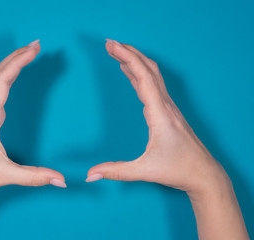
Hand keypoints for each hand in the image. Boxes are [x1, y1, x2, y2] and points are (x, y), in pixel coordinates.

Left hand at [0, 40, 65, 200]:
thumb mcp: (6, 175)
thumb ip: (35, 176)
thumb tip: (61, 179)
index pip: (2, 81)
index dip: (18, 63)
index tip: (34, 50)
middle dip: (16, 56)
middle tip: (36, 44)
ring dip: (10, 62)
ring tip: (28, 53)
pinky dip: (5, 74)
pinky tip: (13, 73)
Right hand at [86, 39, 228, 194]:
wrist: (203, 173)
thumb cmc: (178, 170)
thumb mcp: (145, 171)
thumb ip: (116, 171)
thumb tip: (90, 174)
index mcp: (160, 113)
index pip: (142, 77)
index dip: (127, 58)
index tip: (112, 46)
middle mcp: (166, 105)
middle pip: (148, 69)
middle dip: (129, 53)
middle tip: (110, 43)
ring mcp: (169, 107)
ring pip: (152, 76)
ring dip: (135, 61)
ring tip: (118, 52)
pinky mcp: (168, 112)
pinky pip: (154, 86)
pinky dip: (140, 75)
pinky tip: (131, 74)